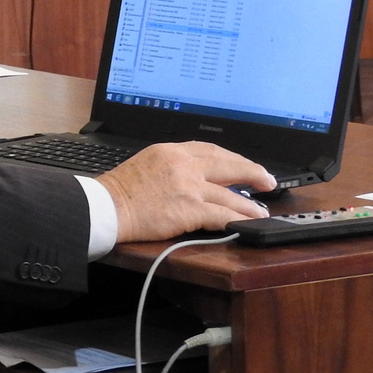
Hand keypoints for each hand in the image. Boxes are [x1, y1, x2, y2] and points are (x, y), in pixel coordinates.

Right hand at [97, 142, 273, 242]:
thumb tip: (194, 178)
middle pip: (228, 164)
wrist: (106, 206)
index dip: (232, 158)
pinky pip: (223, 214)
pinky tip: (248, 224)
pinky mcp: (190, 209)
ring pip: (230, 193)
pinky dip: (239, 219)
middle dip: (251, 172)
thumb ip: (171, 166)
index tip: (243, 165)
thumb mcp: (145, 164)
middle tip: (267, 180)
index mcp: (170, 151)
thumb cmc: (119, 190)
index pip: (210, 149)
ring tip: (260, 211)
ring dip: (249, 204)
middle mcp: (182, 164)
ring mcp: (188, 186)